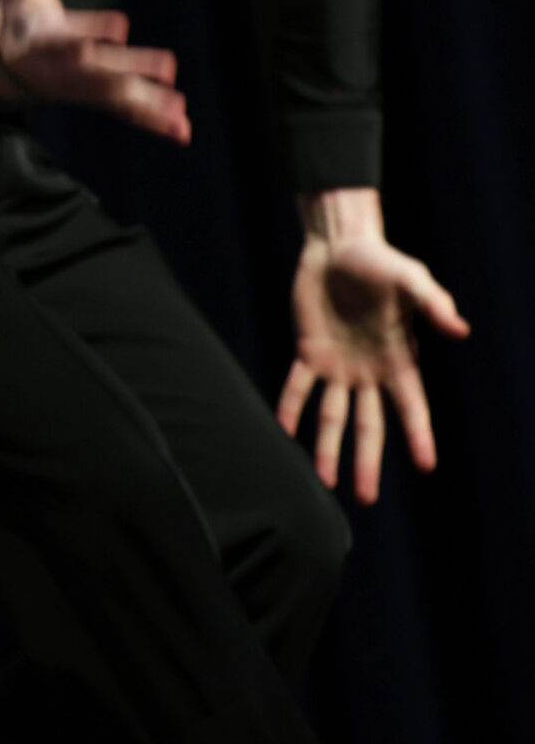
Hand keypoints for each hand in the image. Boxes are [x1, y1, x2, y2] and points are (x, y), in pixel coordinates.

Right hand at [0, 0, 190, 143]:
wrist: (3, 59)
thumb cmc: (16, 11)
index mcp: (42, 38)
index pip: (68, 36)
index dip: (94, 31)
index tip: (122, 26)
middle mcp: (63, 68)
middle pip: (100, 71)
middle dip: (133, 70)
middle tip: (168, 67)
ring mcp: (81, 87)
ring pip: (116, 98)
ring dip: (149, 105)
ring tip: (180, 112)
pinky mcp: (95, 97)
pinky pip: (124, 112)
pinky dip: (152, 121)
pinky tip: (182, 130)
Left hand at [277, 190, 468, 503]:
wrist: (338, 245)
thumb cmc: (381, 262)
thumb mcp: (412, 280)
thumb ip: (434, 304)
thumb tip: (461, 330)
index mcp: (398, 360)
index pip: (411, 408)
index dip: (418, 436)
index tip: (426, 465)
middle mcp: (368, 371)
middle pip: (368, 425)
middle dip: (366, 461)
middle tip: (365, 498)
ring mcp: (337, 365)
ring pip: (331, 415)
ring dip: (326, 448)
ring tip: (322, 481)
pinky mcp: (307, 351)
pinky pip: (296, 386)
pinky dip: (289, 408)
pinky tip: (282, 433)